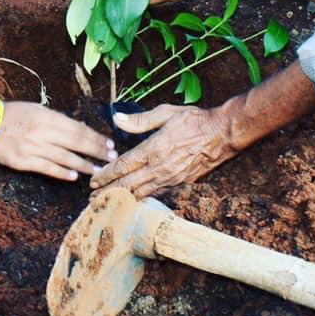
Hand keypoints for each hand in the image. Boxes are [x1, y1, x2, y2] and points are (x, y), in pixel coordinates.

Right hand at [0, 101, 116, 180]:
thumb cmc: (13, 115)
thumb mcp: (36, 110)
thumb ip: (56, 120)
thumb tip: (79, 130)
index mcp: (47, 116)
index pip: (77, 128)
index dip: (95, 137)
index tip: (108, 143)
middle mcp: (42, 131)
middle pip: (76, 142)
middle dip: (96, 151)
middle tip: (111, 158)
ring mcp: (33, 147)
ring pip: (65, 158)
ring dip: (84, 165)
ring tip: (98, 171)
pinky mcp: (23, 161)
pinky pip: (47, 168)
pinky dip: (62, 173)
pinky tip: (74, 177)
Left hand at [89, 103, 235, 196]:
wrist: (222, 135)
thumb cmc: (194, 120)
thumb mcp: (165, 113)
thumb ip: (139, 120)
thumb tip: (117, 119)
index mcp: (153, 149)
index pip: (123, 166)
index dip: (106, 175)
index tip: (93, 181)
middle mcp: (160, 168)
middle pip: (128, 184)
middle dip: (109, 192)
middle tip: (92, 199)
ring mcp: (171, 178)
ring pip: (141, 193)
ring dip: (123, 198)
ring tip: (109, 202)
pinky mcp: (181, 183)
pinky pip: (157, 194)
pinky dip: (142, 198)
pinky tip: (135, 199)